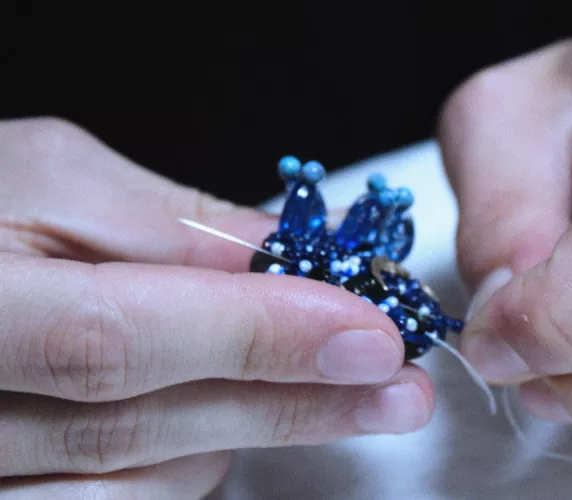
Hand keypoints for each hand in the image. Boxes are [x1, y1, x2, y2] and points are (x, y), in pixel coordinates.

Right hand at [0, 118, 432, 495]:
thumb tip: (286, 260)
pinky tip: (216, 419)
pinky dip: (192, 463)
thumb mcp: (49, 177)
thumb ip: (169, 224)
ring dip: (239, 428)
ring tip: (288, 380)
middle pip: (142, 430)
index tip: (370, 334)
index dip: (253, 338)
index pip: (116, 338)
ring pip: (146, 483)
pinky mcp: (20, 491)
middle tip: (396, 388)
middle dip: (292, 406)